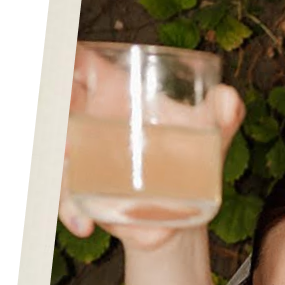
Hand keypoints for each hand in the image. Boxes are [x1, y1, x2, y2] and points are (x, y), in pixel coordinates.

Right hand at [61, 51, 244, 251]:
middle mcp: (91, 118)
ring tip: (76, 202)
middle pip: (57, 108)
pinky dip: (71, 211)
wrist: (184, 209)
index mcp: (116, 90)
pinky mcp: (81, 188)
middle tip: (69, 144)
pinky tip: (84, 225)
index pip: (81, 63)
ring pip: (56, 155)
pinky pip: (66, 195)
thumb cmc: (193, 156)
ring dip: (60, 176)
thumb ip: (225, 113)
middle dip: (55, 122)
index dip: (66, 60)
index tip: (64, 66)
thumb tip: (230, 101)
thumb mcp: (212, 134)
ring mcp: (82, 155)